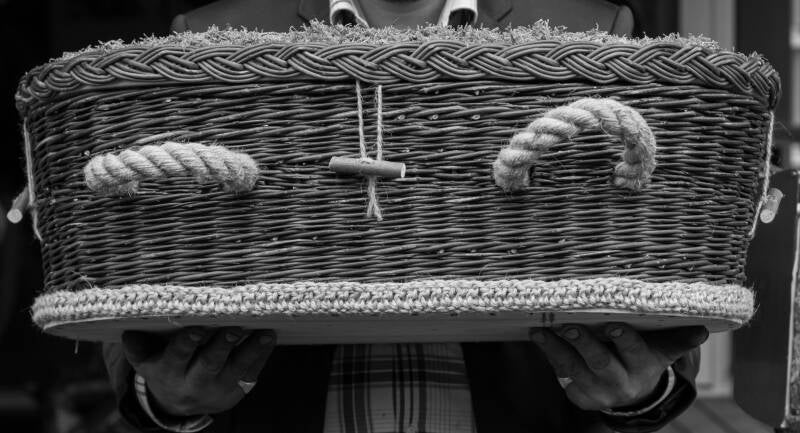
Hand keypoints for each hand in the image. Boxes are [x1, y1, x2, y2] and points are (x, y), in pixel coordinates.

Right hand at [121, 327, 275, 415]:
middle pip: (209, 364)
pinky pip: (252, 372)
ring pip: (236, 369)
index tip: (196, 329)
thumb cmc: (165, 368)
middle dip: (221, 346)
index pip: (176, 357)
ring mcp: (219, 387)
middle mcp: (194, 383)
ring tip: (264, 333)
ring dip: (251, 350)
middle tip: (234, 329)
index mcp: (168, 372)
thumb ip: (139, 346)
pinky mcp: (238, 388)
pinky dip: (262, 355)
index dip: (186, 344)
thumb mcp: (147, 361)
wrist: (183, 404)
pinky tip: (270, 338)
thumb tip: (128, 331)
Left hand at [529, 324, 707, 410]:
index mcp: (644, 365)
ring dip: (555, 349)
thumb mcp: (663, 350)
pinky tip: (537, 338)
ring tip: (539, 331)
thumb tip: (703, 330)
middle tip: (569, 326)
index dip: (623, 339)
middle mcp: (621, 381)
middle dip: (584, 344)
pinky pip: (560, 375)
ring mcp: (597, 390)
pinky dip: (548, 355)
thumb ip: (678, 338)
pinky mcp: (579, 396)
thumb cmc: (644, 358)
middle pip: (600, 362)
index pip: (635, 351)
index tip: (612, 325)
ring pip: (573, 369)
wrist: (631, 394)